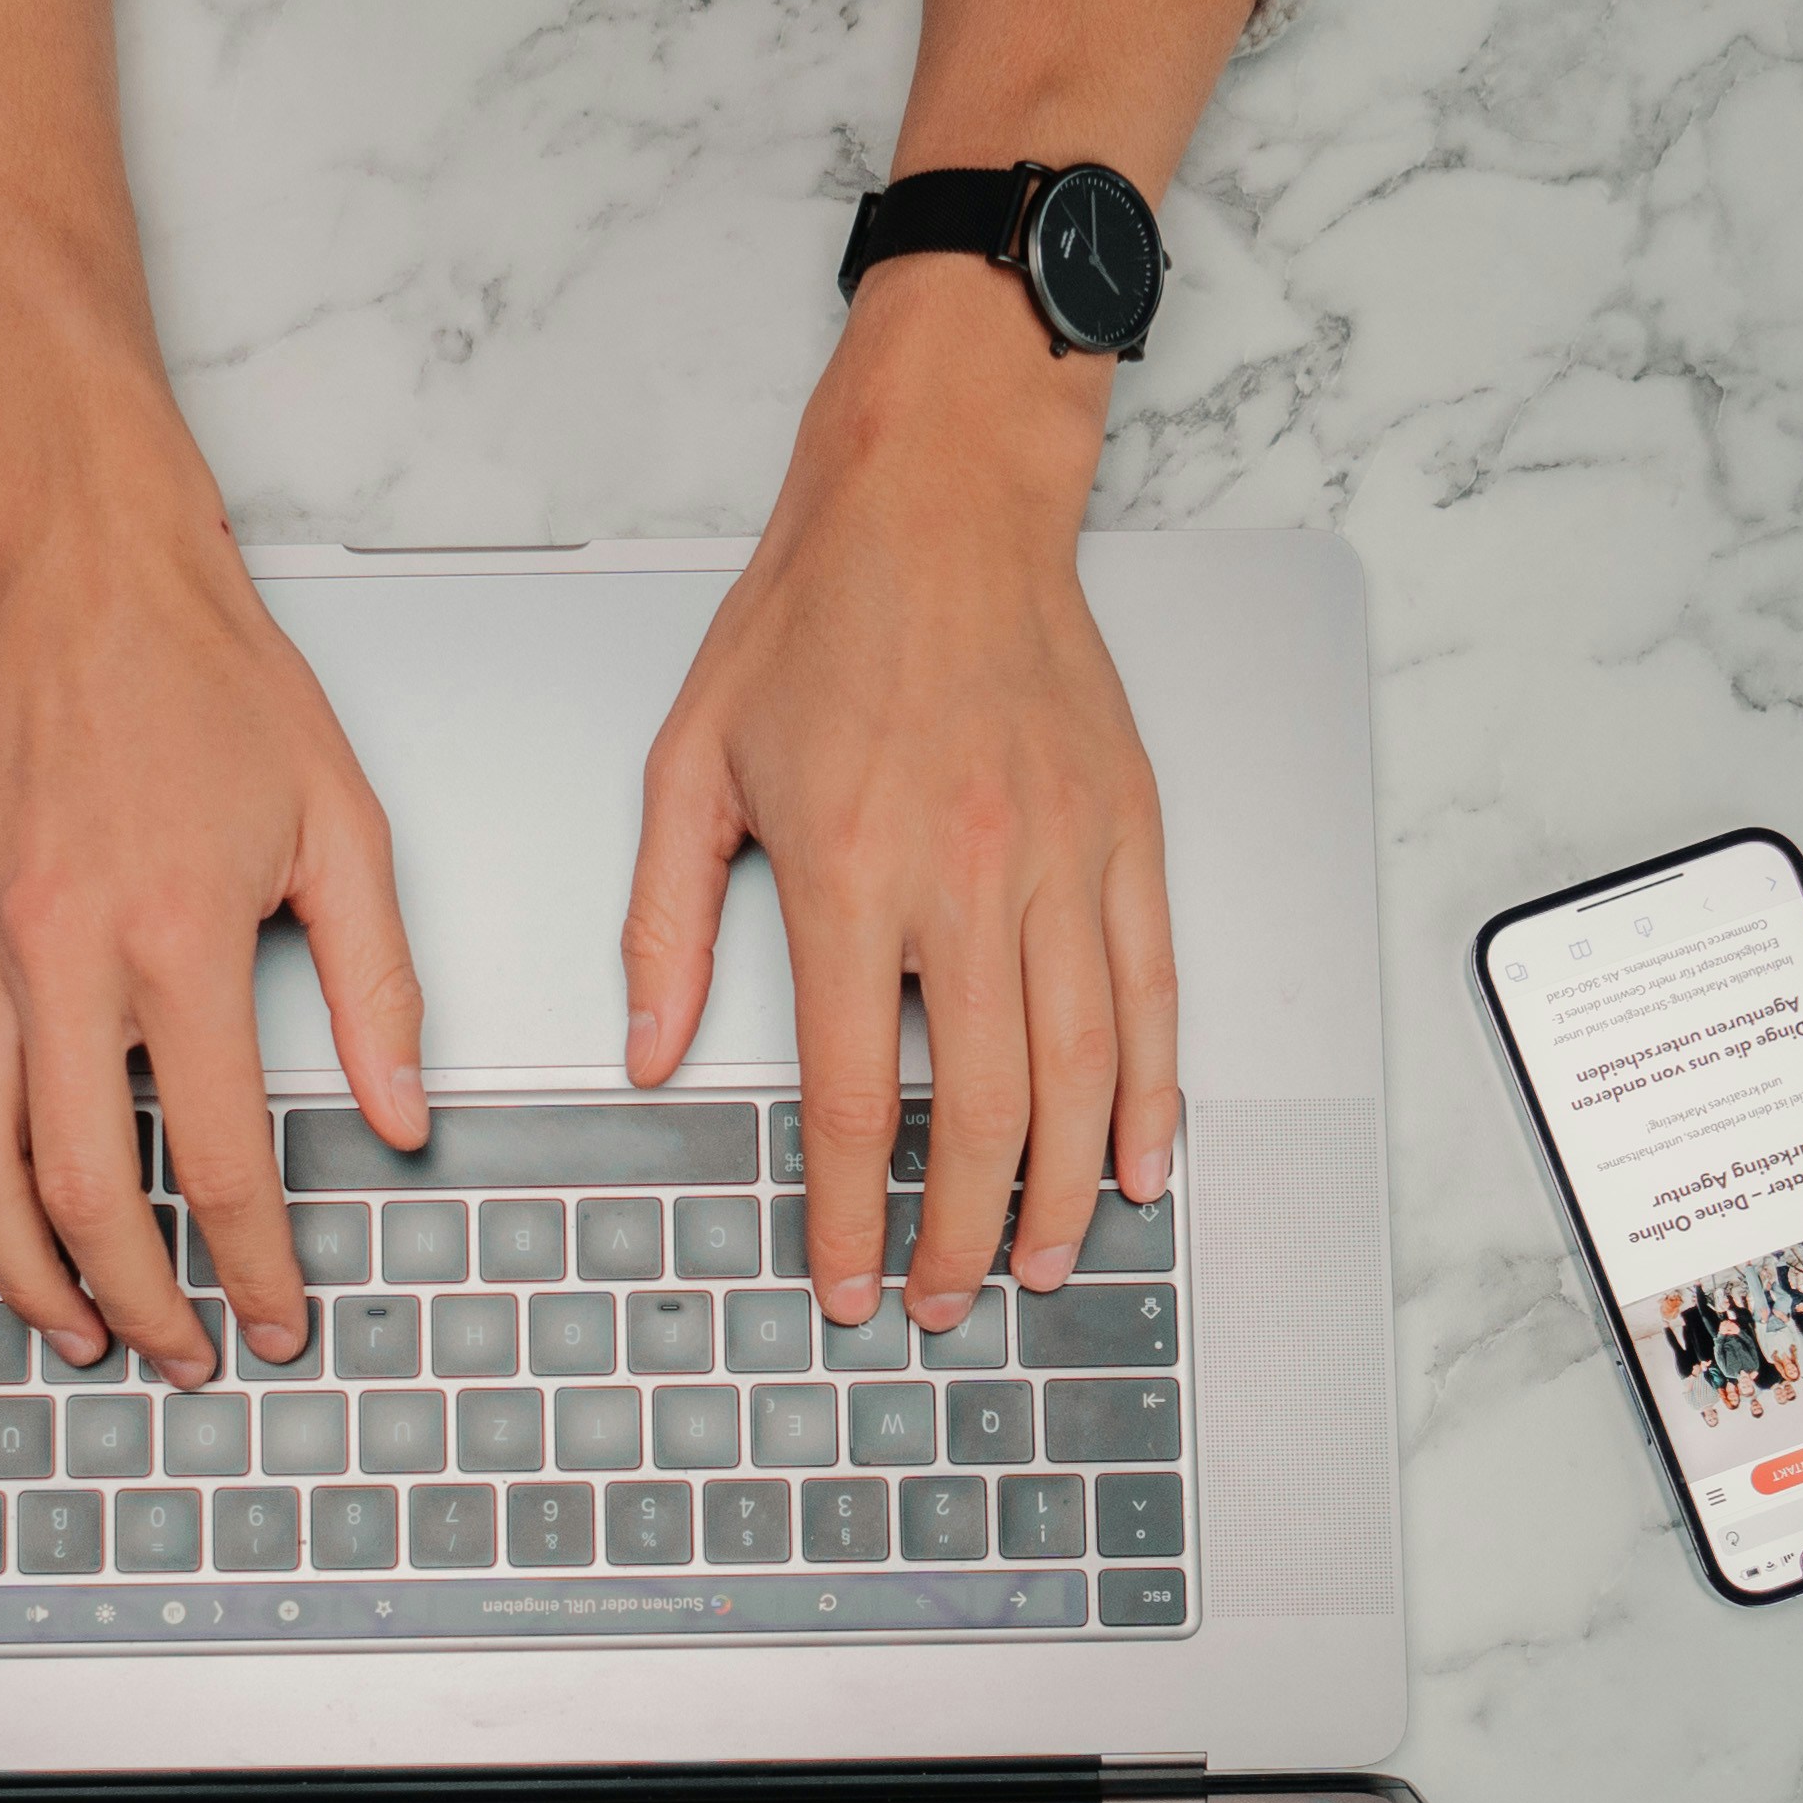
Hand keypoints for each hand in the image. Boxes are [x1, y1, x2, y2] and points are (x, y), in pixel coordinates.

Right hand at [0, 405, 430, 1380]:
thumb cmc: (209, 680)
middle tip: (181, 1354)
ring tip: (76, 1332)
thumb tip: (402, 1115)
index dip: (252, 1260)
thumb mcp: (341, 822)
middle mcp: (57, 947)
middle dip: (137, 1296)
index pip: (212, 1151)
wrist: (78, 571)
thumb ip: (376, 984)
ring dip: (25, 1270)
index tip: (276, 1320)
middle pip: (81, 1183)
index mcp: (176, 930)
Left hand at [620, 267, 1176, 1326]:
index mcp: (850, 872)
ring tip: (1037, 1265)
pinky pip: (1154, 989)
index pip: (859, 1094)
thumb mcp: (691, 765)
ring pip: (1082, 1066)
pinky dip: (1155, 1089)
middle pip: (983, 1107)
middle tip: (941, 1303)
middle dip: (961, 1232)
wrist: (937, 500)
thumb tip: (647, 1057)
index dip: (855, 1213)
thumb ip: (664, 924)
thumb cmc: (816, 617)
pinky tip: (1142, 1162)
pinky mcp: (1128, 831)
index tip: (848, 1282)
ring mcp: (1064, 856)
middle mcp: (968, 874)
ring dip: (1062, 1188)